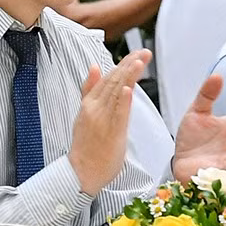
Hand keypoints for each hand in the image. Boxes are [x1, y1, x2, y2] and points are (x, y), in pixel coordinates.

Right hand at [67, 52, 149, 195]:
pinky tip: (131, 88)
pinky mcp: (111, 133)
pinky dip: (124, 100)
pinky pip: (118, 114)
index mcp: (89, 103)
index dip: (123, 64)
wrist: (80, 172)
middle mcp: (95, 108)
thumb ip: (89, 90)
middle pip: (114, 81)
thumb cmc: (86, 146)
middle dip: (130, 64)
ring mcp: (102, 120)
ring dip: (129, 75)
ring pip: (117, 93)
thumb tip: (94, 67)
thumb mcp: (83, 113)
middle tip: (145, 52)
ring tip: (140, 61)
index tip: (137, 54)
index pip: (108, 78)